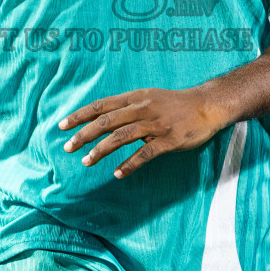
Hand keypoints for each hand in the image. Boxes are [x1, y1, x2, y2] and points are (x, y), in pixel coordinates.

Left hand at [59, 86, 230, 178]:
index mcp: (135, 97)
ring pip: (122, 136)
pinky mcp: (168, 140)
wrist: (207, 105)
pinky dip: (129, 163)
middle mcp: (142, 108)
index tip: (62, 126)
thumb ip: (126, 109)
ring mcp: (156, 124)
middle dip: (85, 134)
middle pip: (107, 121)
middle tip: (68, 147)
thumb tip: (100, 121)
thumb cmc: (174, 104)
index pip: (101, 105)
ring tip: (86, 161)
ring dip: (101, 149)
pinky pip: (145, 153)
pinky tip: (117, 173)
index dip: (80, 115)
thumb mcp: (148, 98)